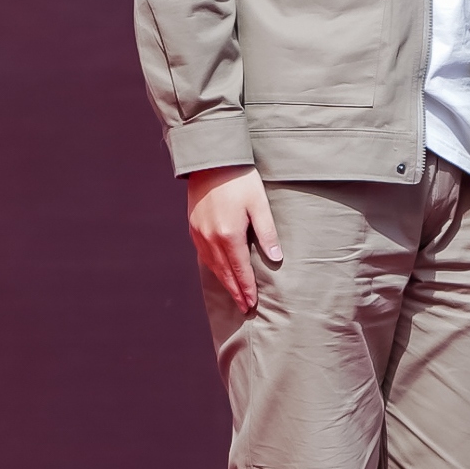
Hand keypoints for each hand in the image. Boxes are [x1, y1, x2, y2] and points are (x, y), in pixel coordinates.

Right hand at [186, 165, 279, 310]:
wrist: (211, 160)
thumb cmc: (240, 179)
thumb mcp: (260, 204)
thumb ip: (267, 232)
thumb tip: (276, 259)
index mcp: (229, 235)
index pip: (240, 270)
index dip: (247, 289)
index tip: (252, 304)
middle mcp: (210, 238)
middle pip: (224, 273)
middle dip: (235, 291)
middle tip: (244, 308)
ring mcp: (199, 233)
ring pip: (212, 266)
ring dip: (223, 282)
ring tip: (234, 294)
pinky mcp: (193, 226)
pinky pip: (203, 254)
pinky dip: (212, 267)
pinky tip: (219, 271)